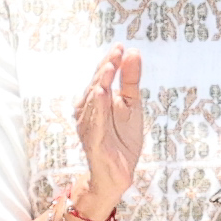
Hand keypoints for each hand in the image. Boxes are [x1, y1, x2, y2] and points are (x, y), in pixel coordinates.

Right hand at [71, 48, 143, 211]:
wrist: (119, 173)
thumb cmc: (123, 139)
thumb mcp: (132, 106)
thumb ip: (130, 80)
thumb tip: (133, 52)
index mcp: (97, 100)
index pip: (102, 76)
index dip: (110, 61)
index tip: (120, 46)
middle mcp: (87, 111)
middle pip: (96, 85)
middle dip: (105, 68)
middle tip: (116, 54)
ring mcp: (88, 125)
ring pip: (93, 101)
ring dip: (100, 83)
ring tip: (108, 68)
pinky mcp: (92, 140)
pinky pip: (94, 122)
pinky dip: (96, 107)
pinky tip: (100, 93)